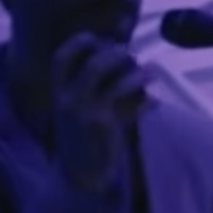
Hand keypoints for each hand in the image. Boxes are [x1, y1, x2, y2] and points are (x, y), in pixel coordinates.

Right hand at [51, 32, 151, 191]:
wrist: (81, 173)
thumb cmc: (86, 136)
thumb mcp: (81, 107)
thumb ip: (97, 84)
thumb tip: (125, 55)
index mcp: (58, 91)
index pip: (62, 57)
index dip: (81, 42)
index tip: (101, 38)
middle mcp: (67, 98)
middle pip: (94, 63)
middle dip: (118, 55)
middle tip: (133, 58)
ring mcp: (85, 110)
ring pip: (115, 80)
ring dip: (138, 74)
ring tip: (150, 75)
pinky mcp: (104, 124)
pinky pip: (130, 103)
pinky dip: (146, 99)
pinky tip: (154, 101)